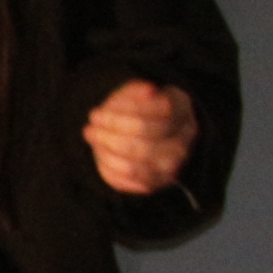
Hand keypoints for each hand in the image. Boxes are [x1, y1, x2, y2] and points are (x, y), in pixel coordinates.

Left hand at [84, 79, 197, 195]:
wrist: (141, 134)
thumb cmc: (135, 109)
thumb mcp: (134, 93)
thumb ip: (137, 90)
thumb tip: (149, 91)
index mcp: (182, 113)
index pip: (160, 112)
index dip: (126, 111)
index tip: (97, 112)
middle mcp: (182, 143)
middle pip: (145, 140)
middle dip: (111, 132)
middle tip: (90, 126)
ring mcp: (171, 167)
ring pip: (134, 166)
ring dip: (106, 150)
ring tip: (92, 136)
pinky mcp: (155, 183)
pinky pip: (128, 181)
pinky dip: (108, 166)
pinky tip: (100, 152)